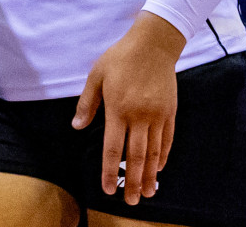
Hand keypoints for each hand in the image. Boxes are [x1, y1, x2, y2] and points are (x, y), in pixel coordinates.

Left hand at [72, 11, 185, 205]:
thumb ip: (87, 104)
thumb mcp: (96, 76)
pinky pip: (167, 140)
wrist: (154, 44)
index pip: (112, 148)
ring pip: (154, 153)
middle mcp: (139, 116)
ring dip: (149, 175)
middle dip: (131, 182)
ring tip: (146, 193)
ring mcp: (157, 116)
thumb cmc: (120, 58)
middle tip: (129, 201)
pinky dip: (163, 156)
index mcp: (118, 109)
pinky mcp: (170, 112)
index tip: (107, 188)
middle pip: (135, 157)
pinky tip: (158, 169)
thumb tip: (76, 127)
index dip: (108, 171)